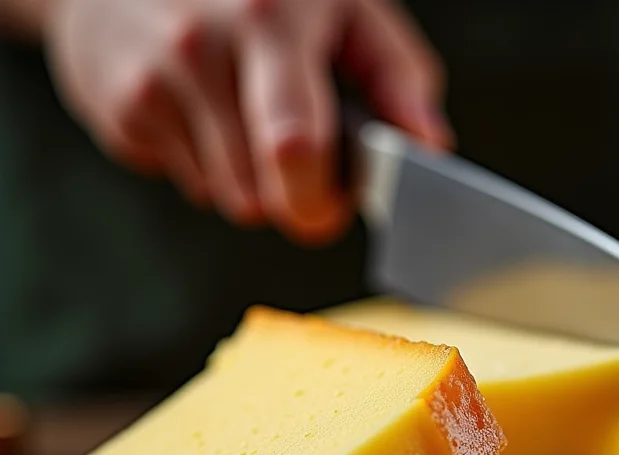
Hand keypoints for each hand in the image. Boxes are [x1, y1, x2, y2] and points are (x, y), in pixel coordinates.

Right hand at [42, 0, 451, 243]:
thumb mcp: (344, 3)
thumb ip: (396, 75)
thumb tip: (428, 145)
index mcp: (271, 19)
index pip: (297, 148)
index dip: (322, 198)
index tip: (335, 202)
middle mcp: (203, 50)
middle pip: (259, 196)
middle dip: (291, 200)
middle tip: (301, 164)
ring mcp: (154, 82)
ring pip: (229, 200)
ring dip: (253, 182)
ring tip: (248, 122)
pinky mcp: (123, 110)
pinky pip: (191, 184)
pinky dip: (211, 166)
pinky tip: (206, 114)